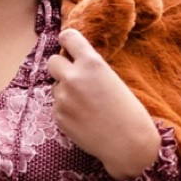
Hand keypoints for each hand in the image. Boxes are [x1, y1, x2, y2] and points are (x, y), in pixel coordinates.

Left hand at [46, 27, 160, 180]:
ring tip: (87, 105)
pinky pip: (57, 106)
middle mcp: (73, 77)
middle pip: (52, 62)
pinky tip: (83, 118)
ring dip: (65, 92)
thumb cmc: (127, 110)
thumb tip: (72, 65)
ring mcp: (62, 98)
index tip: (66, 42)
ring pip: (56, 87)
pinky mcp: (57, 116)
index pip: (68, 38)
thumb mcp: (111, 79)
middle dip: (60, 67)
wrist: (127, 142)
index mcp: (91, 63)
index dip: (66, 39)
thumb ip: (90, 70)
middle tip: (73, 76)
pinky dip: (66, 110)